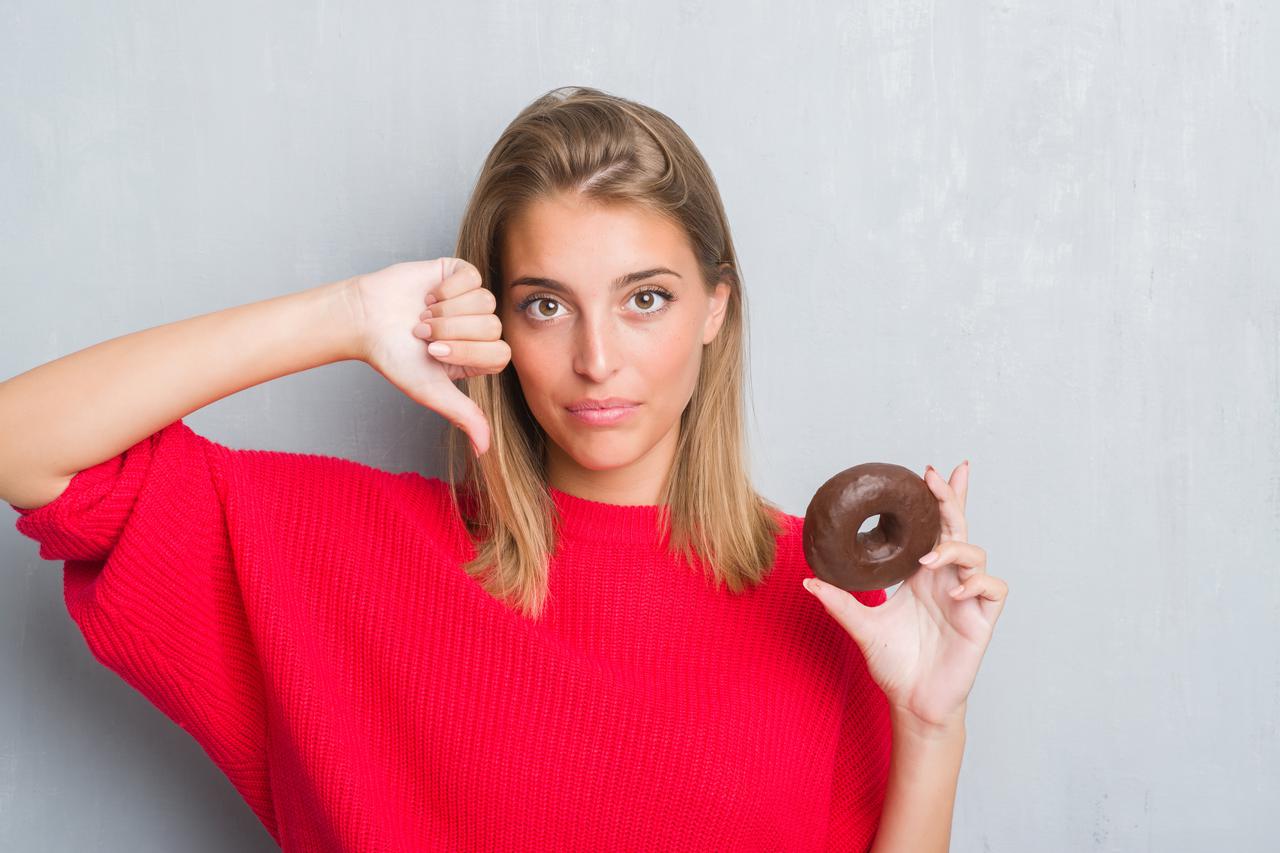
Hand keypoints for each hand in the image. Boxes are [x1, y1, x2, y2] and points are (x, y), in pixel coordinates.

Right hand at [351, 258, 509, 455]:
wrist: (364, 319)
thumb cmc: (395, 357)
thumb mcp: (431, 390)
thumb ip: (463, 415)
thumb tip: (485, 450)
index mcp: (479, 357)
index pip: (500, 353)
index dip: (467, 351)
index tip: (433, 352)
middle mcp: (480, 328)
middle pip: (492, 326)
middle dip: (451, 330)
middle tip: (422, 333)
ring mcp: (472, 300)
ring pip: (485, 302)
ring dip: (446, 310)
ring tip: (422, 316)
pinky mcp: (460, 274)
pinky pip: (473, 277)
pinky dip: (446, 288)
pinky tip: (428, 296)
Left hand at [804, 460, 1007, 732]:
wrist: (911, 702)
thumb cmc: (893, 664)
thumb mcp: (861, 627)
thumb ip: (839, 602)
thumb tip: (808, 582)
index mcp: (921, 575)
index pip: (934, 529)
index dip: (939, 500)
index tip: (930, 471)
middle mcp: (945, 580)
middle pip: (957, 529)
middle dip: (952, 500)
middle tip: (939, 477)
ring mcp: (965, 598)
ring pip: (976, 554)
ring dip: (955, 549)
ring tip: (929, 561)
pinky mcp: (981, 620)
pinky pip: (992, 588)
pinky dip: (976, 583)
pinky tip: (952, 594)